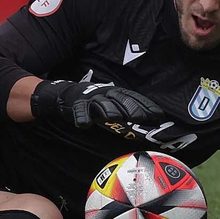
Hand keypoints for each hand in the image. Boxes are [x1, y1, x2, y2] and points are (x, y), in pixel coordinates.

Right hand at [30, 80, 168, 138]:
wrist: (60, 95)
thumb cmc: (89, 102)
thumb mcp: (107, 104)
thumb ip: (123, 111)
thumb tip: (144, 123)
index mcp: (113, 93)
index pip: (133, 98)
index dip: (145, 105)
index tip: (159, 115)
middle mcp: (103, 93)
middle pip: (120, 100)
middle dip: (132, 108)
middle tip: (143, 118)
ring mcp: (89, 98)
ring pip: (101, 104)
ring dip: (109, 110)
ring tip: (116, 118)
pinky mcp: (75, 104)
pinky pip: (79, 112)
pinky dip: (81, 118)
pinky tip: (84, 125)